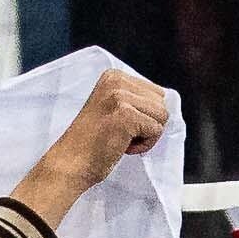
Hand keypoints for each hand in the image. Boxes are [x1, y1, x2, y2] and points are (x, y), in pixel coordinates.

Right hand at [6, 64, 170, 227]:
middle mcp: (117, 81)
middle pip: (162, 103)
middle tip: (120, 132)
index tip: (119, 123)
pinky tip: (121, 145)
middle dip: (148, 123)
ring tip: (121, 138)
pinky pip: (156, 131)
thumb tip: (167, 102)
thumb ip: (135, 99)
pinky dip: (144, 144)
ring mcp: (120, 96)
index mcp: (114, 75)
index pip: (156, 93)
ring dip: (146, 135)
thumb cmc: (94, 141)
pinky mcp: (127, 115)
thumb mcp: (113, 107)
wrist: (71, 162)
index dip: (144, 115)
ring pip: (162, 116)